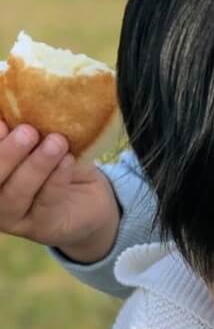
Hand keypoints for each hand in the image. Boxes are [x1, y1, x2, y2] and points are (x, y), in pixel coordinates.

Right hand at [0, 119, 120, 262]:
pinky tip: (67, 160)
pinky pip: (46, 202)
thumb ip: (31, 129)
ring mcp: (12, 216)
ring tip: (55, 142)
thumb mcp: (42, 143)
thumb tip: (24, 101)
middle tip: (27, 131)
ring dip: (35, 166)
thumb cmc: (57, 163)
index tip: (0, 121)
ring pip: (15, 194)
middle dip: (6, 154)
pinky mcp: (42, 227)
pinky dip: (56, 179)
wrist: (90, 199)